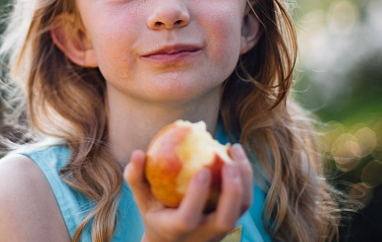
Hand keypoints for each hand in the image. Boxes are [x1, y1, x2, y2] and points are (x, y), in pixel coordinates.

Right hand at [123, 144, 252, 241]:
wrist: (174, 241)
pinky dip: (245, 177)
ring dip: (244, 179)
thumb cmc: (155, 213)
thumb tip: (138, 153)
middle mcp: (204, 234)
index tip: (202, 170)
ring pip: (241, 208)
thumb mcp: (142, 200)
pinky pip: (244, 200)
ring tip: (235, 148)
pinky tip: (236, 154)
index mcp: (178, 230)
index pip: (189, 217)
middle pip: (226, 219)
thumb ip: (136, 178)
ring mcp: (221, 230)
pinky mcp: (232, 220)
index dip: (197, 195)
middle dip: (232, 191)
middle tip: (228, 161)